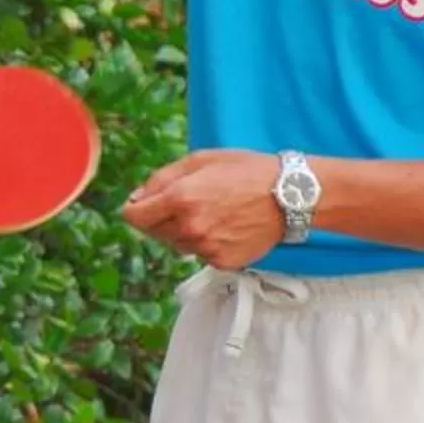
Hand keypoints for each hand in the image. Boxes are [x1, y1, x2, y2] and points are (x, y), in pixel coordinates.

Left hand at [123, 149, 284, 270]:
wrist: (290, 196)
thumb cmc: (246, 171)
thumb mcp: (200, 160)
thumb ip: (161, 179)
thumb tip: (135, 199)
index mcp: (180, 198)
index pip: (134, 216)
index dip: (136, 208)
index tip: (145, 204)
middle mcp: (189, 228)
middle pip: (154, 232)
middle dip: (162, 218)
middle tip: (190, 203)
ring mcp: (206, 249)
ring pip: (177, 244)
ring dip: (184, 231)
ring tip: (213, 213)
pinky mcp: (221, 262)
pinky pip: (200, 255)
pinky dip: (206, 243)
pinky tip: (226, 227)